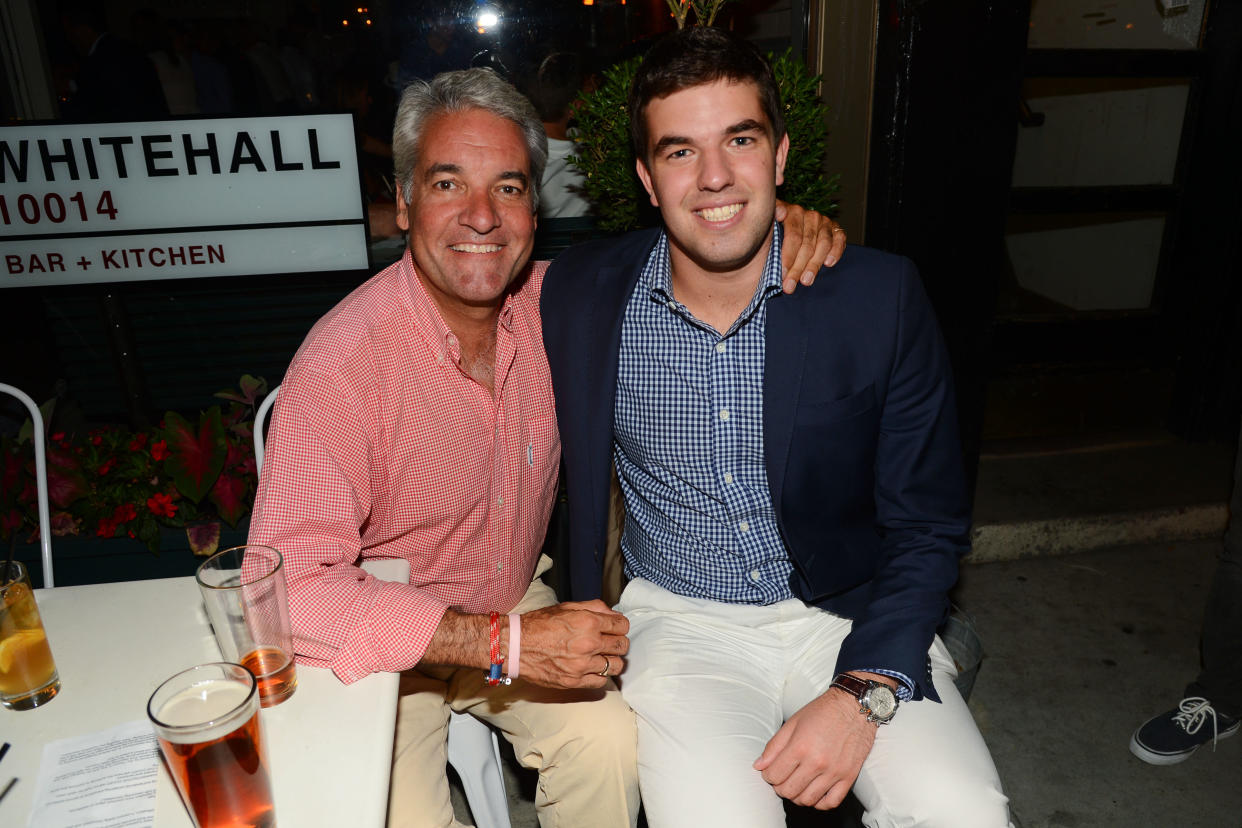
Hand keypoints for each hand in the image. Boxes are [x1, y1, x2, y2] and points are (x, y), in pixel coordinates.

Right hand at [516, 600, 628, 688]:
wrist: (516, 645)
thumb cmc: (538, 625)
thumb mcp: (567, 607)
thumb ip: (594, 607)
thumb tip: (612, 614)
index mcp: (588, 622)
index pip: (623, 626)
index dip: (620, 626)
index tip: (614, 628)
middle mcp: (588, 643)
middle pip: (622, 646)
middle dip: (618, 642)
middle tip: (609, 642)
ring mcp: (582, 664)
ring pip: (616, 666)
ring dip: (612, 660)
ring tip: (602, 657)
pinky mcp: (574, 681)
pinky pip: (601, 682)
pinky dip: (599, 675)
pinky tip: (591, 669)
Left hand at [752, 686, 876, 809]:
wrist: (854, 706)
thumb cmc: (823, 712)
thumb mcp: (793, 722)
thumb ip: (774, 746)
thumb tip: (759, 766)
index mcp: (800, 747)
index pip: (773, 776)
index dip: (768, 775)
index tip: (771, 770)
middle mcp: (817, 762)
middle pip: (788, 791)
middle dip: (780, 786)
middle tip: (783, 777)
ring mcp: (834, 772)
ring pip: (807, 800)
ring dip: (797, 795)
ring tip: (797, 784)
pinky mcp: (849, 777)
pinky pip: (831, 802)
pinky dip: (819, 802)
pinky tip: (814, 792)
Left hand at [774, 201, 846, 293]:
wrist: (790, 227)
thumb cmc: (776, 231)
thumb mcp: (768, 224)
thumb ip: (770, 220)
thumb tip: (778, 214)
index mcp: (793, 211)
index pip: (793, 236)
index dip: (787, 257)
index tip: (781, 275)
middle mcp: (810, 215)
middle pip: (807, 244)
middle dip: (797, 268)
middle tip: (789, 286)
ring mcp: (824, 221)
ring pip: (823, 244)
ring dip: (814, 265)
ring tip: (806, 281)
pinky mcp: (836, 229)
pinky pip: (839, 239)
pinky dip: (836, 251)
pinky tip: (829, 264)